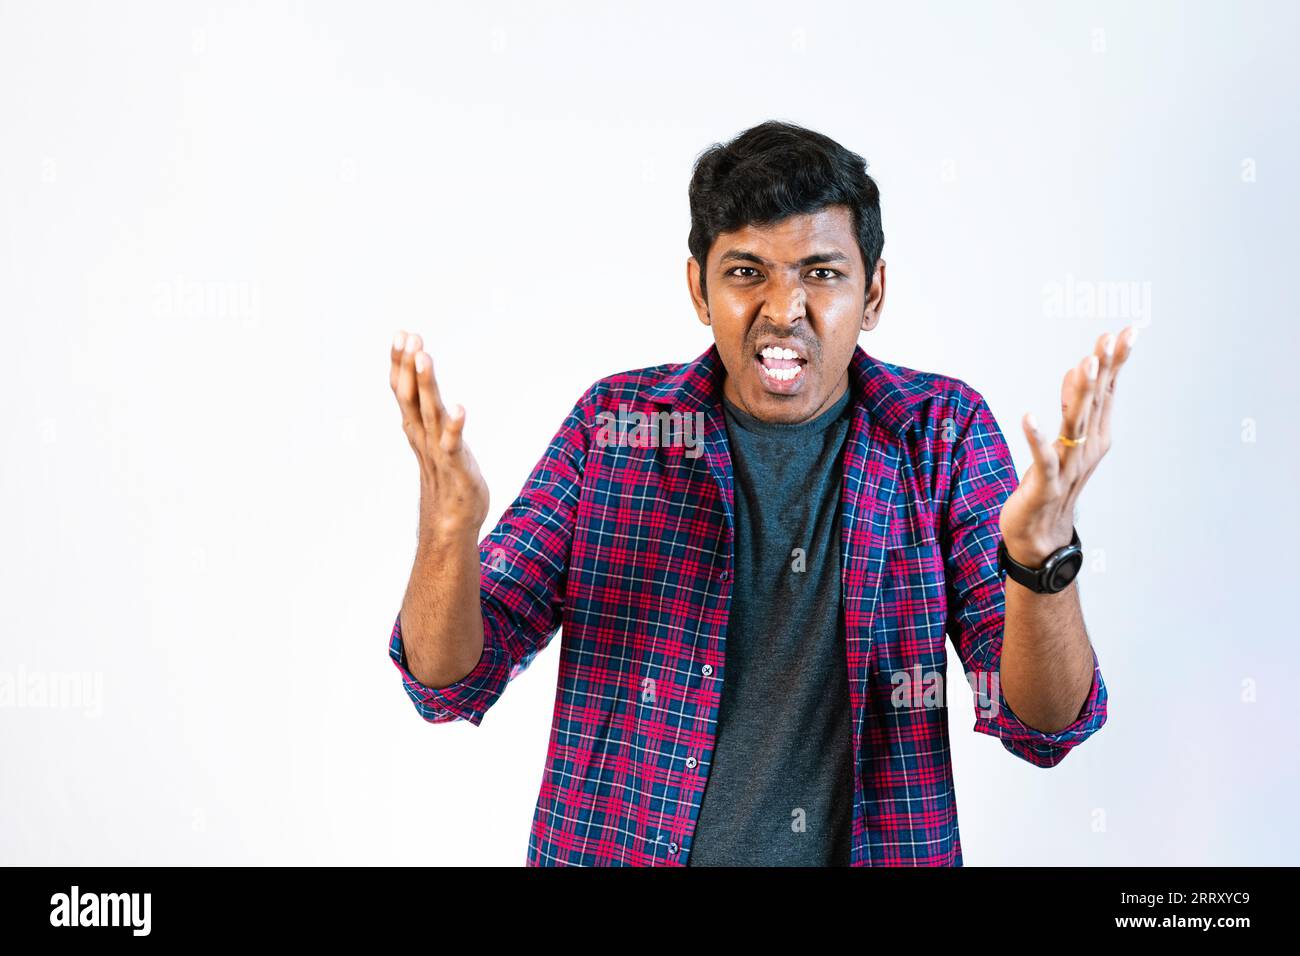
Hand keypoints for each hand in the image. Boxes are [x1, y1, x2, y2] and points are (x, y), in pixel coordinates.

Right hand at [390, 330, 489, 538]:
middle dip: (408, 365)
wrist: (450, 522)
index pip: (402, 390)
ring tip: (426, 358)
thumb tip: (422, 385)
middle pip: (410, 396)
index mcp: (416, 427)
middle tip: (409, 336)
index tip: (402, 333)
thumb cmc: (446, 476)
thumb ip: (428, 412)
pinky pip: (453, 444)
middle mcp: (423, 435)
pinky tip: (459, 408)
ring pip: (429, 412)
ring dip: (426, 385)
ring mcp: (438, 450)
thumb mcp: (434, 438)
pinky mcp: (456, 466)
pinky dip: (454, 426)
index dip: (400, 362)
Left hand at [998, 325, 1138, 565]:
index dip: (1116, 361)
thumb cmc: (1052, 483)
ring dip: (1079, 394)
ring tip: (1082, 365)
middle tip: (1109, 337)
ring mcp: (1069, 466)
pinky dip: (1036, 438)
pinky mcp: (1045, 484)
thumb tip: (1079, 368)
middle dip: (1103, 369)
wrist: (1041, 535)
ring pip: (1076, 425)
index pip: (1109, 392)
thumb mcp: (1066, 440)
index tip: (1126, 330)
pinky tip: (1029, 416)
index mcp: (1096, 436)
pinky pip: (1043, 458)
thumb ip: (1075, 405)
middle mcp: (1088, 448)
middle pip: (1097, 403)